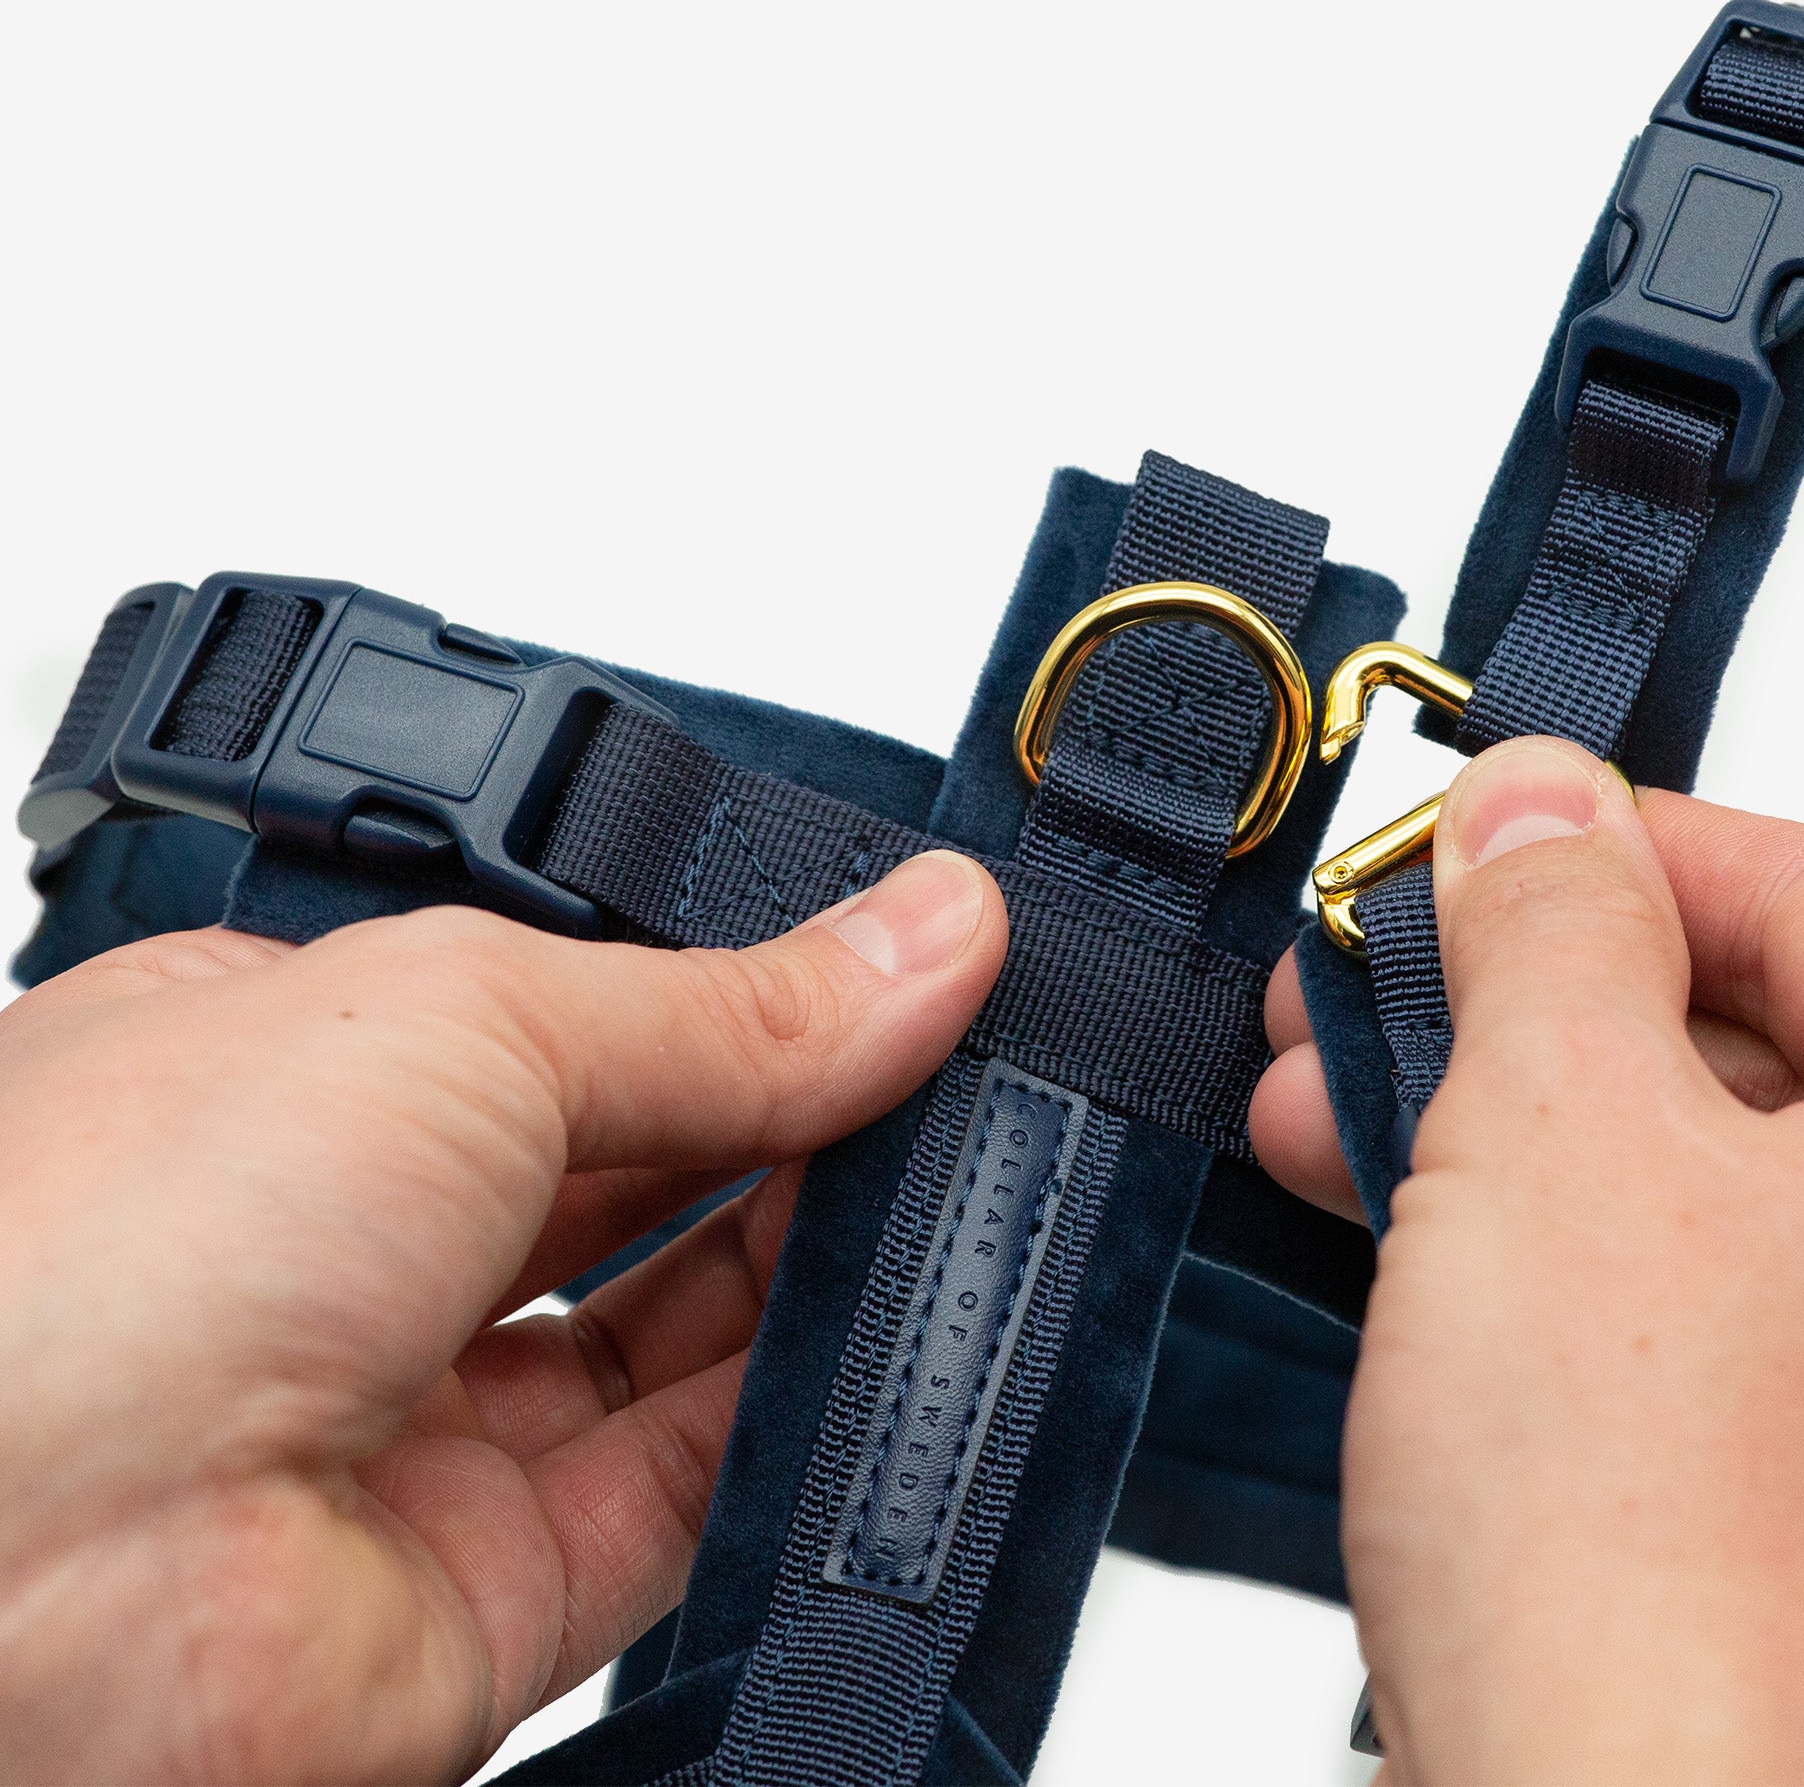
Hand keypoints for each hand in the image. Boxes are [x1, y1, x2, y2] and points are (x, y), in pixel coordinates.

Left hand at [0, 850, 1004, 1785]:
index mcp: (316, 1074)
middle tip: (964, 1061)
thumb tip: (921, 938)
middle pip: (645, 1172)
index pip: (580, 1017)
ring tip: (963, 1177)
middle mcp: (360, 1252)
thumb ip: (726, 1009)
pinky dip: (805, 1423)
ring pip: (685, 1336)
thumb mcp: (472, 1019)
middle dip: (804, 1117)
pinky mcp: (486, 1600)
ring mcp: (420, 1429)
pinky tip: (897, 1334)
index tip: (896, 961)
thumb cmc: (106, 1237)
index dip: (739, 986)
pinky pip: (690, 1500)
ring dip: (824, 1262)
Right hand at [1251, 738, 1803, 1782]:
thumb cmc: (1664, 1542)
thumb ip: (1548, 921)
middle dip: (1516, 995)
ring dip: (1493, 1117)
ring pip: (1691, 1175)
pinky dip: (1535, 1248)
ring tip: (1324, 1097)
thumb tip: (1538, 798)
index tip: (1464, 838)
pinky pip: (1679, 1307)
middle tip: (1368, 970)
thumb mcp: (1554, 1125)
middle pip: (1747, 1033)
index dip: (1612, 845)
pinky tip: (1390, 1225)